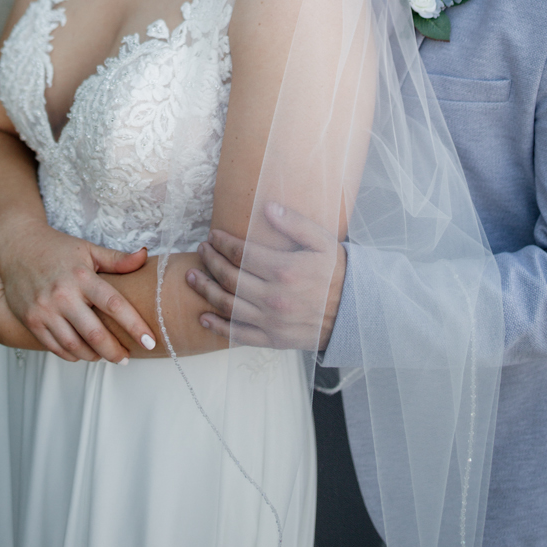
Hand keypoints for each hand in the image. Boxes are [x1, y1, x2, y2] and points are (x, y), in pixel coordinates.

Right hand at [0, 195, 153, 363]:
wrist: (17, 245)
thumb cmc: (57, 248)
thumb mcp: (88, 249)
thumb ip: (117, 259)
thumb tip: (143, 256)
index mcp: (81, 276)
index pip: (114, 305)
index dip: (134, 326)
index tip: (150, 341)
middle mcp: (62, 294)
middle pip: (95, 334)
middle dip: (115, 351)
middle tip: (127, 358)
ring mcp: (44, 310)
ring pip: (75, 346)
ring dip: (94, 356)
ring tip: (106, 356)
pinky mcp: (31, 321)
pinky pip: (55, 347)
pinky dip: (72, 355)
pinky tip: (83, 353)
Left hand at [185, 202, 346, 351]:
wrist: (355, 314)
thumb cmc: (338, 274)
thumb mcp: (322, 241)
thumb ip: (294, 223)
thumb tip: (267, 207)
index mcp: (284, 270)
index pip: (241, 253)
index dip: (222, 243)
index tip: (213, 235)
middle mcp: (274, 297)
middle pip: (230, 277)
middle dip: (210, 261)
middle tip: (201, 250)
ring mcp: (271, 321)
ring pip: (228, 304)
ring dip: (205, 290)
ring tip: (191, 276)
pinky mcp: (273, 339)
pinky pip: (239, 335)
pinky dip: (218, 327)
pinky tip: (204, 317)